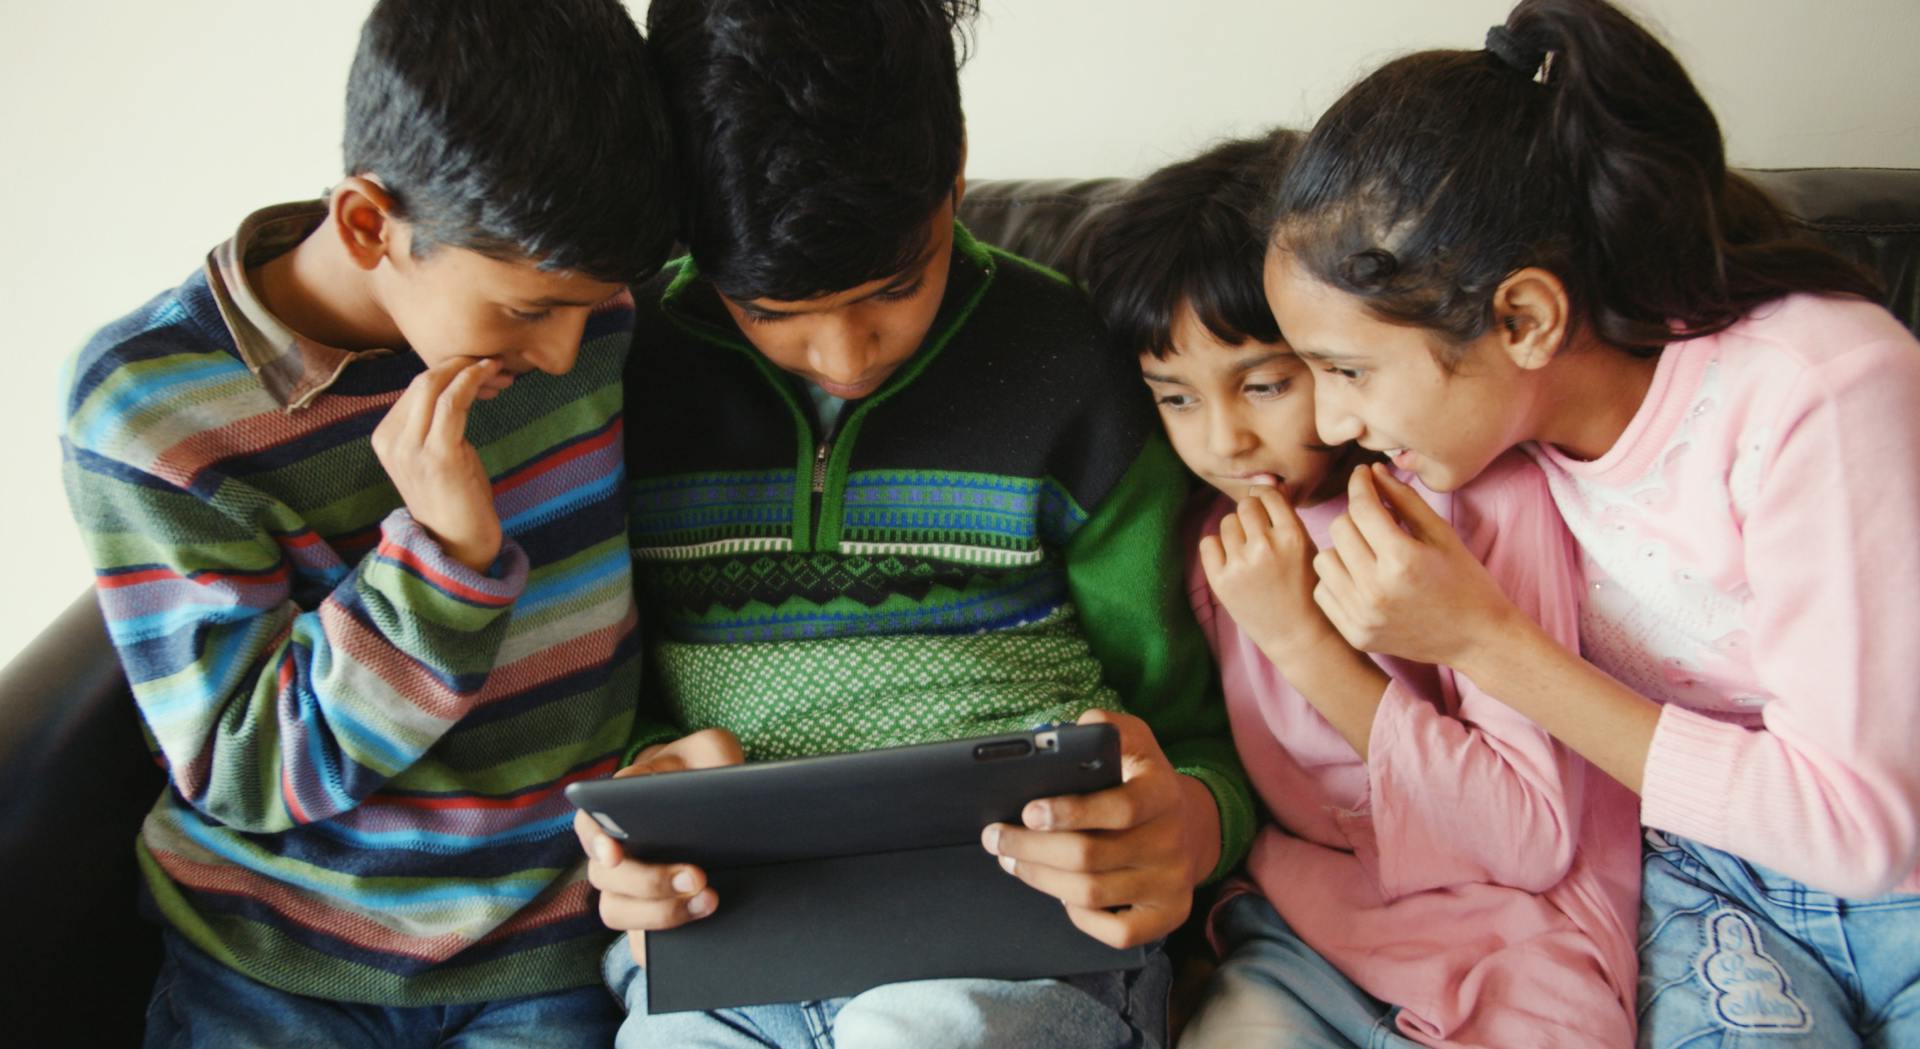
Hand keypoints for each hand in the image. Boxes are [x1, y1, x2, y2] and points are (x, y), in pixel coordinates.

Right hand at [370, 357, 502, 572]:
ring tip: (496, 366)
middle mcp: (391, 441)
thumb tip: (456, 387)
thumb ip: (434, 425)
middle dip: (457, 364)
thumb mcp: (434, 457)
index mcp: (385, 439)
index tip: (479, 370)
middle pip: (421, 381)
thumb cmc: (454, 501)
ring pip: (434, 385)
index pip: (413, 389)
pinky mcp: (438, 456)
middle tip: (490, 362)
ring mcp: (411, 449)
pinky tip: (490, 373)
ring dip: (468, 368)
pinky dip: (471, 380)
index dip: (448, 371)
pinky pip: (452, 402)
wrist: (457, 546)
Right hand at [573, 728, 744, 966]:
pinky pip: (639, 943)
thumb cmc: (705, 773)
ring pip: (616, 912)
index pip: (590, 819)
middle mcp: (612, 850)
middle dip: (650, 881)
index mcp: (617, 804)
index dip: (596, 838)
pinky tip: (698, 936)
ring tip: (709, 901)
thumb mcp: (713, 750)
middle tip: (697, 876)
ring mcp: (627, 888)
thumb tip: (715, 787)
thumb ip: (711, 754)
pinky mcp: (646, 918)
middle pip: (605, 875)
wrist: (718, 811)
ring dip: (659, 914)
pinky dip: (660, 945)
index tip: (614, 852)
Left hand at [980, 710, 1218, 948]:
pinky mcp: (1168, 915)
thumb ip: (1103, 728)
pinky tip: (1058, 895)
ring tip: (1011, 860)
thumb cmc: (1141, 780)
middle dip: (1032, 848)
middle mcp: (1172, 841)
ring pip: (1093, 894)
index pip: (1121, 808)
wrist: (1189, 825)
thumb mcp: (1132, 741)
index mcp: (1163, 793)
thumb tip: (1068, 732)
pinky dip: (1080, 917)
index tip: (1028, 810)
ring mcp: (1172, 883)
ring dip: (1041, 879)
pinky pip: (1116, 932)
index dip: (1070, 812)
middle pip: (1092, 856)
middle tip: (995, 838)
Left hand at [1197, 484, 1342, 671]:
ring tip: (1248, 553)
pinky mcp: (1221, 581)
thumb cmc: (1306, 590)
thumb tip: (1264, 486)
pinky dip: (1217, 549)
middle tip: (1256, 533)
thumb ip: (1286, 519)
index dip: (1265, 499)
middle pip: (1245, 506)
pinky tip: (1231, 561)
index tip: (1265, 508)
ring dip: (1235, 532)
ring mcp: (1240, 564)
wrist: (1298, 635)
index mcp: (1292, 536)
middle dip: (1250, 515)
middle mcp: (1265, 547)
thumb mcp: (1307, 549)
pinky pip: (1208, 543)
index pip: (1268, 496)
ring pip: (1226, 523)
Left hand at [1313, 464, 1520, 667]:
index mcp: (1403, 561)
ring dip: (1342, 548)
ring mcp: (1362, 617)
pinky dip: (1337, 579)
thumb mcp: (1442, 534)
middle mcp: (1376, 590)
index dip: (1360, 483)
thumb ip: (1405, 500)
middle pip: (1338, 529)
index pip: (1361, 508)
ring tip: (1367, 551)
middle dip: (1354, 516)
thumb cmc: (1466, 581)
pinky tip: (1360, 578)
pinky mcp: (1356, 635)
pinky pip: (1323, 592)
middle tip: (1374, 519)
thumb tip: (1373, 471)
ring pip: (1324, 559)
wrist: (1477, 639)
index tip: (1363, 474)